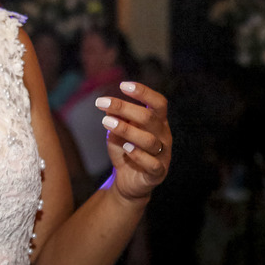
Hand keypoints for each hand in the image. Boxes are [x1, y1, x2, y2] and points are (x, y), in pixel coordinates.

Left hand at [97, 81, 170, 201]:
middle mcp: (164, 136)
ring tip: (106, 122)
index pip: (158, 103)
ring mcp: (163, 155)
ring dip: (126, 129)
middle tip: (101, 102)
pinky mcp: (158, 172)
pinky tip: (126, 148)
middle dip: (124, 107)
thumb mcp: (117, 130)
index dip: (144, 92)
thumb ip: (116, 117)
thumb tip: (108, 104)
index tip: (123, 85)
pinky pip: (152, 163)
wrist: (127, 179)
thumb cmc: (125, 149)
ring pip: (149, 140)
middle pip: (149, 118)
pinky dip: (139, 155)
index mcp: (158, 122)